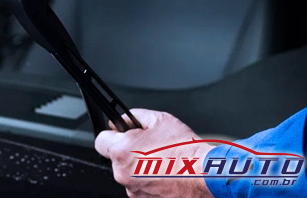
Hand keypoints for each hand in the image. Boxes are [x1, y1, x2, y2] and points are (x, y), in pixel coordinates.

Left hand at [95, 109, 214, 197]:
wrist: (206, 175)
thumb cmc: (184, 149)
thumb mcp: (158, 119)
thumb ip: (133, 116)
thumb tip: (122, 119)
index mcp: (121, 151)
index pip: (100, 140)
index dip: (111, 134)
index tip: (120, 133)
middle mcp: (122, 173)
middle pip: (115, 158)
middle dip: (128, 151)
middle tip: (148, 146)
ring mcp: (133, 189)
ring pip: (128, 173)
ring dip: (138, 167)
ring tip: (160, 160)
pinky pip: (140, 186)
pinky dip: (148, 180)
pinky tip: (164, 173)